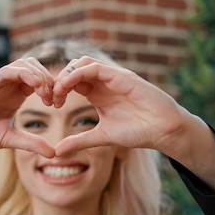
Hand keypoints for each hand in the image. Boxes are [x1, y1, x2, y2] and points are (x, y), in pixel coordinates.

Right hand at [0, 58, 56, 158]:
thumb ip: (31, 143)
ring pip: (23, 64)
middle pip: (34, 67)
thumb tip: (54, 153)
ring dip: (39, 75)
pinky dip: (24, 74)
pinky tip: (35, 86)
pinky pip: (7, 71)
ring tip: (46, 94)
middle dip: (49, 80)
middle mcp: (6, 86)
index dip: (52, 88)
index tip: (59, 104)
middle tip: (54, 99)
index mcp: (13, 95)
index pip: (38, 80)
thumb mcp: (9, 140)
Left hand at [51, 56, 189, 155]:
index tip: (50, 105)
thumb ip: (79, 141)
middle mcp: (104, 81)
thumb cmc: (138, 131)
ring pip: (82, 63)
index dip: (58, 89)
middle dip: (58, 80)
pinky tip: (68, 88)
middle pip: (73, 68)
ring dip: (66, 76)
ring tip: (57, 93)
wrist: (163, 130)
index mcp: (98, 92)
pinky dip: (78, 74)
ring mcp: (113, 76)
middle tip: (51, 98)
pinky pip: (95, 67)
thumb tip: (57, 152)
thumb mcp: (101, 137)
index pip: (71, 81)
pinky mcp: (122, 76)